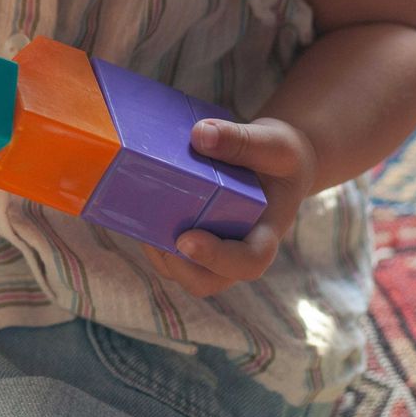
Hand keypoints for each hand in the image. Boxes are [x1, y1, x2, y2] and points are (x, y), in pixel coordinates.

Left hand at [143, 117, 316, 296]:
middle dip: (177, 265)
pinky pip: (166, 251)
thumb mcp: (273, 143)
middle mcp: (236, 251)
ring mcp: (211, 249)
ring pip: (179, 270)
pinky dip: (149, 236)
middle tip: (155, 237)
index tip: (187, 240)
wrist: (273, 163)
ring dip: (157, 251)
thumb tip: (200, 135)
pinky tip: (136, 207)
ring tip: (141, 216)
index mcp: (265, 235)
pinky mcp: (189, 239)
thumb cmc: (278, 158)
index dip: (216, 258)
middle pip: (206, 281)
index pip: (248, 262)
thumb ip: (243, 141)